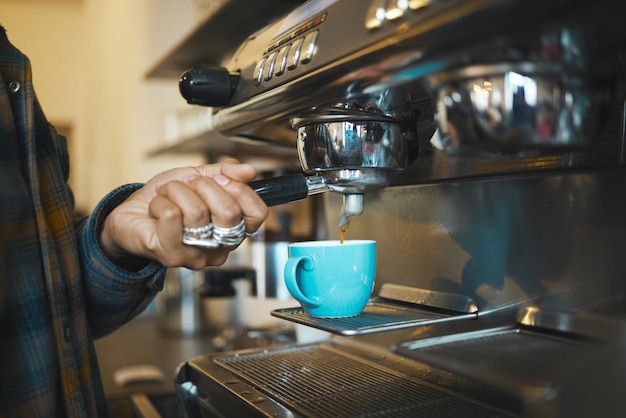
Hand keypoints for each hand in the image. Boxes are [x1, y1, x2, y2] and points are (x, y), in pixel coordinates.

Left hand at [100, 159, 267, 269]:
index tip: (221, 179)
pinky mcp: (172, 256)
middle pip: (229, 212)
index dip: (241, 190)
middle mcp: (220, 248)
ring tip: (168, 195)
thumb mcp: (199, 178)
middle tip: (188, 185)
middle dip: (204, 186)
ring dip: (176, 191)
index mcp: (233, 230)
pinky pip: (173, 216)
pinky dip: (161, 201)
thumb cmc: (167, 201)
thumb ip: (225, 172)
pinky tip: (157, 208)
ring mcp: (197, 255)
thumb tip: (248, 171)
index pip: (256, 214)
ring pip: (197, 211)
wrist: (131, 215)